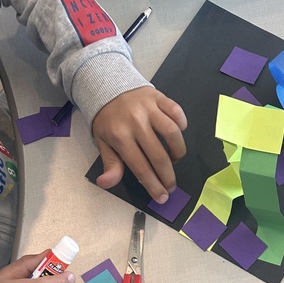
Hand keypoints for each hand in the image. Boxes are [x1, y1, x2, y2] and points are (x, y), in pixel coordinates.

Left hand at [92, 88, 187, 203]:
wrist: (106, 85)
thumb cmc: (107, 119)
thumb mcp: (102, 142)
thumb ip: (110, 164)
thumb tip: (106, 183)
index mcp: (119, 136)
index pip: (140, 167)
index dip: (153, 185)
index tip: (162, 197)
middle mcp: (135, 121)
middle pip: (158, 155)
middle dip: (167, 176)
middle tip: (171, 186)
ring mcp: (148, 108)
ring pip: (172, 133)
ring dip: (178, 151)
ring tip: (174, 159)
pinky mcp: (158, 96)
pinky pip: (176, 111)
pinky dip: (181, 123)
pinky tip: (178, 133)